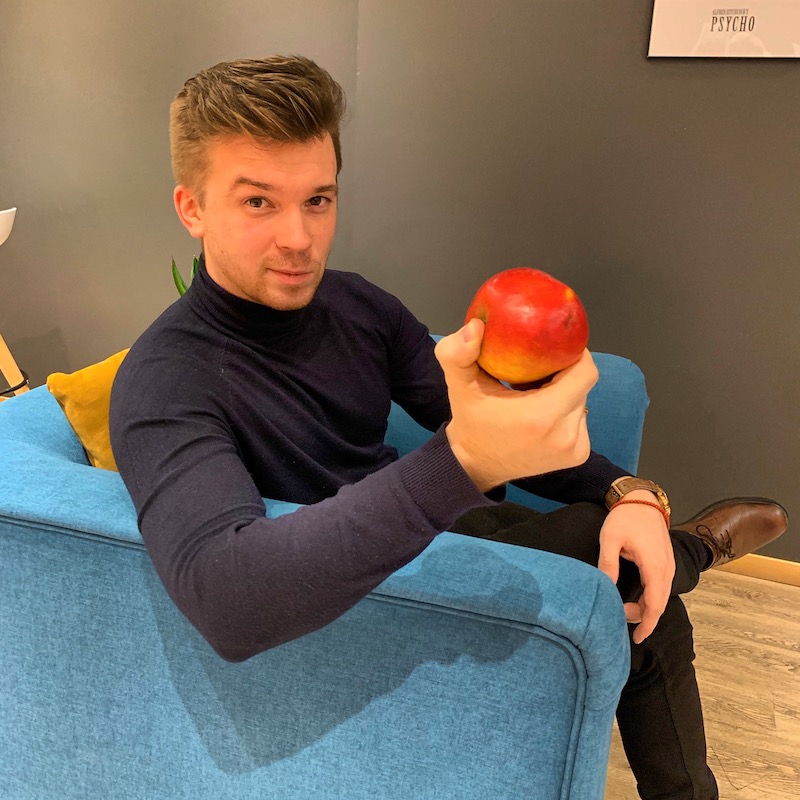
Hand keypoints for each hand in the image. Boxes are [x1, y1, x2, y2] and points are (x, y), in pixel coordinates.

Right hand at [434, 318, 597, 491]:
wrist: (475, 465)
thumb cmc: (471, 422)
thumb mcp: (459, 385)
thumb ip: (457, 354)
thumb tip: (475, 326)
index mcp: (542, 416)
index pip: (585, 372)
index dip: (575, 353)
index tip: (553, 345)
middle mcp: (564, 435)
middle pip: (582, 385)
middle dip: (564, 371)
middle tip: (537, 367)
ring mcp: (574, 448)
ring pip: (582, 401)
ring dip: (564, 391)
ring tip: (536, 391)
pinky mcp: (578, 455)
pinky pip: (580, 419)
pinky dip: (565, 410)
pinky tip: (541, 412)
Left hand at [597, 490, 675, 643]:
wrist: (642, 499)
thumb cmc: (625, 517)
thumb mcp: (610, 539)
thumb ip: (608, 563)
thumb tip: (605, 587)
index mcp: (654, 565)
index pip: (655, 604)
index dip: (647, 623)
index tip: (637, 637)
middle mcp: (666, 568)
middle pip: (659, 603)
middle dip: (642, 616)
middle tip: (618, 616)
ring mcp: (668, 564)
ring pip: (661, 595)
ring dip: (645, 606)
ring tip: (622, 607)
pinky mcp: (665, 561)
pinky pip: (660, 586)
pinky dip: (650, 596)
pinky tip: (635, 597)